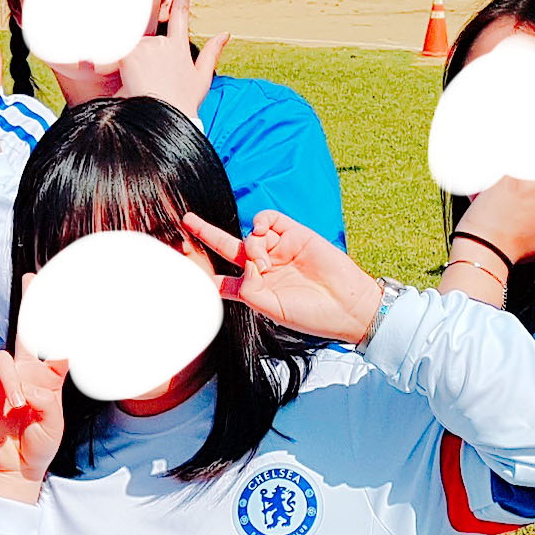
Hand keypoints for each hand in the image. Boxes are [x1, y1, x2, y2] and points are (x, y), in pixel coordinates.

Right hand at [0, 318, 65, 487]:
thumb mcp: (53, 426)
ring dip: (9, 377)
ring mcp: (3, 377)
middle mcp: (26, 372)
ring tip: (16, 403)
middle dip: (30, 303)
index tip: (68, 306)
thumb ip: (46, 405)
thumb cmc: (39, 443)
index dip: (60, 329)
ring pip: (3, 356)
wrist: (15, 465)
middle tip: (30, 280)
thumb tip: (28, 390)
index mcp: (48, 378)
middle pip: (28, 332)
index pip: (55, 348)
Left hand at [116, 0, 228, 114]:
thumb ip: (212, 53)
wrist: (164, 118)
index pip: (181, 12)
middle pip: (144, 38)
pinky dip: (111, 62)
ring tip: (135, 88)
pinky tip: (121, 77)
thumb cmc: (181, 105)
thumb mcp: (201, 80)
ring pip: (128, 48)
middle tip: (143, 81)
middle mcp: (163, 43)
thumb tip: (226, 33)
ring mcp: (147, 46)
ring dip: (126, 66)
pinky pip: (115, 51)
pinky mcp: (131, 53)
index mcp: (179, 47)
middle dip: (138, 59)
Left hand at [186, 211, 384, 342]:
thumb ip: (249, 289)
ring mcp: (278, 250)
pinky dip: (260, 222)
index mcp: (255, 289)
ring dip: (249, 243)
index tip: (187, 271)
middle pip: (228, 248)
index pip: (223, 279)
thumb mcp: (272, 309)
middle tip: (186, 220)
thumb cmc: (311, 315)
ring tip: (263, 259)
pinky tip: (262, 233)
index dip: (205, 275)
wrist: (348, 305)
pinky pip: (268, 220)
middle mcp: (264, 268)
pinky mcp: (295, 234)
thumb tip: (244, 265)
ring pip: (249, 236)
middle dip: (206, 233)